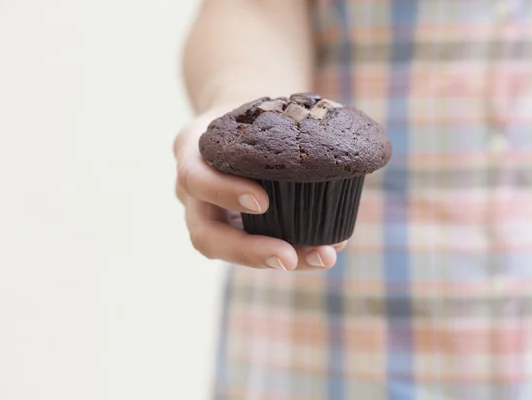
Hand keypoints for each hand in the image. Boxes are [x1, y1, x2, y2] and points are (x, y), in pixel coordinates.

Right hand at [174, 109, 346, 270]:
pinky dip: (290, 251)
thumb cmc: (251, 114)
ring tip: (321, 258)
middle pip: (204, 234)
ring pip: (229, 251)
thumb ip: (288, 120)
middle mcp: (193, 194)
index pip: (195, 178)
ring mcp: (207, 217)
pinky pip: (254, 248)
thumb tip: (340, 142)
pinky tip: (321, 251)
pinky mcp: (229, 230)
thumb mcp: (257, 107)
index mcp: (192, 155)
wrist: (235, 123)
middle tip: (287, 258)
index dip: (224, 193)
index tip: (262, 202)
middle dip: (247, 250)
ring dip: (274, 259)